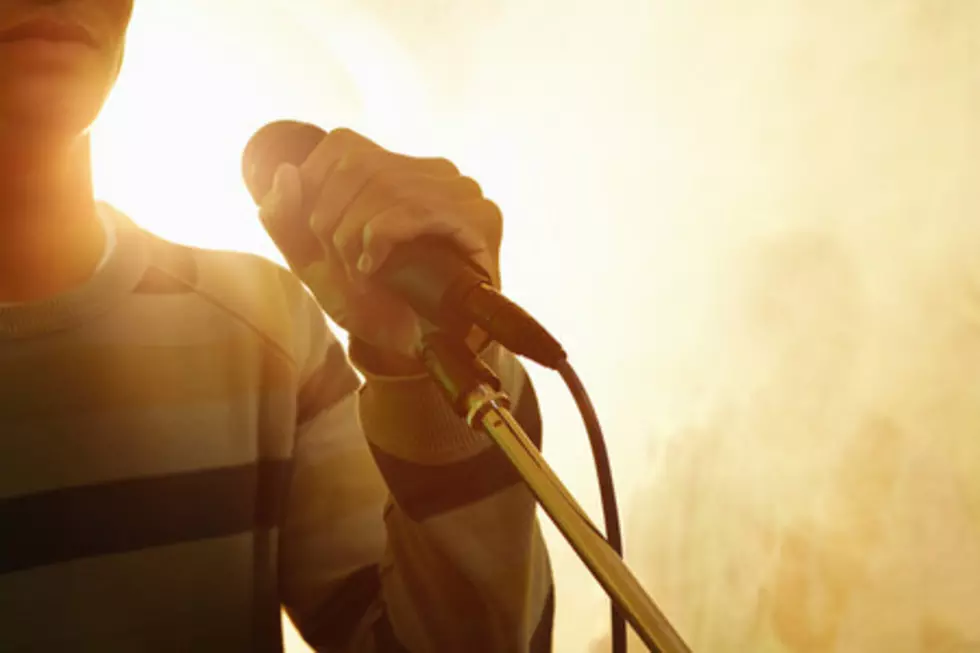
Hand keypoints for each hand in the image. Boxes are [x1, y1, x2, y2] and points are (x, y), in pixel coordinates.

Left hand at [258, 128, 502, 359]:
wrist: (417, 348)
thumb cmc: (372, 303)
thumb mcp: (316, 264)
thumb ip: (287, 220)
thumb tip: (285, 172)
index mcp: (400, 171)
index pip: (344, 146)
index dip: (315, 186)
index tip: (316, 236)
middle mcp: (434, 172)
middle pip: (358, 165)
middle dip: (332, 218)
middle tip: (339, 265)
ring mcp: (462, 191)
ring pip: (384, 184)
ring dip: (355, 234)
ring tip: (359, 272)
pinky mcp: (479, 218)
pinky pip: (414, 208)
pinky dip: (381, 236)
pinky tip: (375, 266)